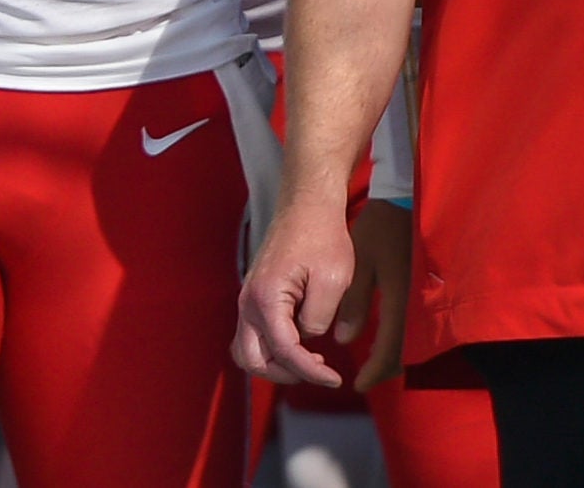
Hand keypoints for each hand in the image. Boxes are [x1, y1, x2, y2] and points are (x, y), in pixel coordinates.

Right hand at [232, 197, 351, 387]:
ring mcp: (248, 298)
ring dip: (274, 363)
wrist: (308, 205)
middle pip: (252, 359)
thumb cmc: (323, 237)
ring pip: (247, 349)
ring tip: (309, 361)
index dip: (311, 372)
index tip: (336, 378)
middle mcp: (248, 301)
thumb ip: (319, 319)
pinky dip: (271, 347)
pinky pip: (253, 333)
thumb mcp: (333, 280)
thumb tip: (309, 339)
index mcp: (266, 298)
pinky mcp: (255, 294)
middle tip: (318, 372)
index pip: (285, 351)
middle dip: (285, 373)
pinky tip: (301, 342)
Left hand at [334, 199, 411, 390]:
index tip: (357, 384)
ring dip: (392, 357)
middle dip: (383, 370)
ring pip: (411, 344)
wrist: (408, 201)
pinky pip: (414, 329)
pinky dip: (399, 341)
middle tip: (362, 378)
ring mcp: (426, 302)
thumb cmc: (382, 228)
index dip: (374, 372)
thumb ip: (354, 302)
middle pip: (404, 354)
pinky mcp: (427, 294)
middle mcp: (418, 308)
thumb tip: (343, 338)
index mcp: (401, 302)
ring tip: (371, 363)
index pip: (390, 351)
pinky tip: (384, 339)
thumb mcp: (362, 263)